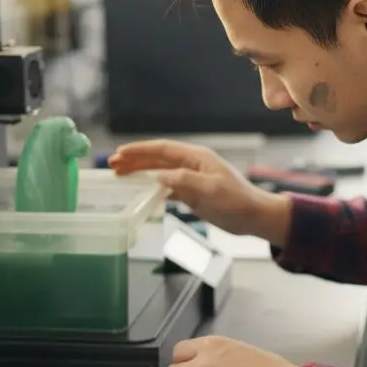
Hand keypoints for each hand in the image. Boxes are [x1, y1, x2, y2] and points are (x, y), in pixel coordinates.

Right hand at [107, 139, 291, 245]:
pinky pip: (167, 187)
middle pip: (157, 159)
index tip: (120, 153)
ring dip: (140, 173)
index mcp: (197, 157)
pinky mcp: (193, 194)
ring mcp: (192, 179)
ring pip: (160, 172)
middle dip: (134, 160)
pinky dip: (153, 188)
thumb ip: (184, 181)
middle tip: (112, 165)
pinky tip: (141, 192)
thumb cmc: (238, 201)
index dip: (140, 150)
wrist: (255, 217)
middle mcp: (192, 165)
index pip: (162, 149)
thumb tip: (159, 176)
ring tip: (120, 176)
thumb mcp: (211, 190)